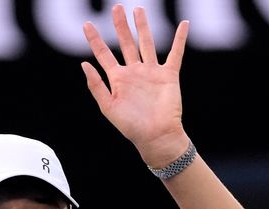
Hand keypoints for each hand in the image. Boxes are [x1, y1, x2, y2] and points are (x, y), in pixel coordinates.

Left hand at [81, 4, 190, 167]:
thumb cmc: (131, 126)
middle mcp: (135, 72)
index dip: (95, 39)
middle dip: (120, 26)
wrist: (156, 136)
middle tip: (116, 8)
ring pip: (147, 43)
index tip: (87, 24)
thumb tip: (84, 63)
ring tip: (139, 10)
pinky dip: (180, 39)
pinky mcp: (168, 76)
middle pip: (126, 43)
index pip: (104, 54)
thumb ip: (96, 85)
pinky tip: (184, 24)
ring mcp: (152, 72)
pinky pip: (176, 53)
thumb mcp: (108, 107)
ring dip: (143, 26)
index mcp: (118, 79)